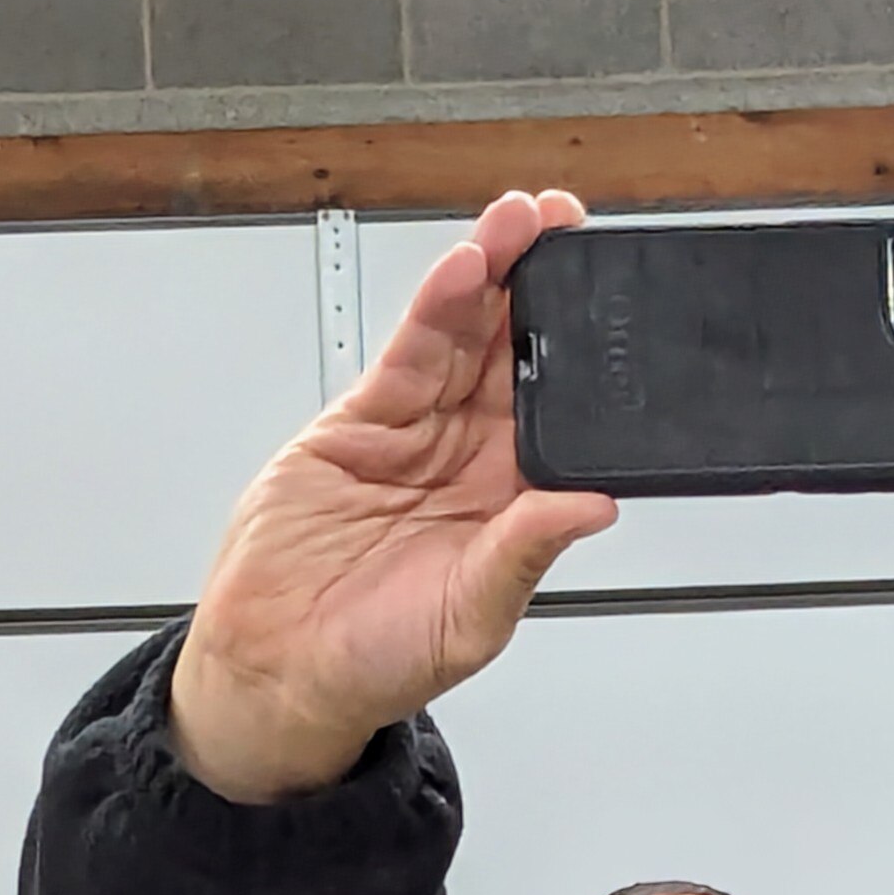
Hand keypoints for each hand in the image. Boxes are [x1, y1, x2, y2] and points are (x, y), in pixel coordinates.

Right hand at [167, 191, 619, 804]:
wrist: (277, 671)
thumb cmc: (378, 661)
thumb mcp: (470, 618)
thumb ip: (524, 553)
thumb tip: (592, 506)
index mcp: (515, 506)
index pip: (565, 413)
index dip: (589, 356)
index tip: (616, 308)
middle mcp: (471, 460)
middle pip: (516, 355)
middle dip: (544, 287)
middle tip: (570, 227)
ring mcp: (416, 434)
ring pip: (464, 339)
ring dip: (493, 276)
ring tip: (521, 223)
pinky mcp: (360, 422)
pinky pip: (407, 355)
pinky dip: (434, 309)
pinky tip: (462, 269)